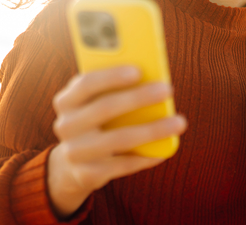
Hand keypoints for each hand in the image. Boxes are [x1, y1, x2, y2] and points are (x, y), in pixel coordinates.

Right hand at [48, 66, 186, 217]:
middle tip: (168, 89)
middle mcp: (66, 126)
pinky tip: (165, 148)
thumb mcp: (95, 102)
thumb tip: (152, 79)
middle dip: (139, 98)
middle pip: (105, 108)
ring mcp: (75, 152)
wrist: (74, 163)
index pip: (86, 84)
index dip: (111, 76)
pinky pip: (124, 165)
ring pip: (119, 139)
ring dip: (152, 130)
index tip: (139, 70)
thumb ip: (114, 90)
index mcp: (66, 101)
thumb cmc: (95, 120)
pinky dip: (147, 155)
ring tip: (179, 122)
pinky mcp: (88, 174)